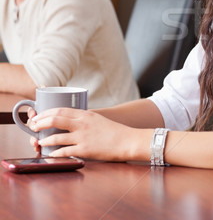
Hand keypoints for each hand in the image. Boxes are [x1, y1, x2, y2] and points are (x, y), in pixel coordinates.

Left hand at [29, 108, 150, 161]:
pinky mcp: (85, 150)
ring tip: (40, 142)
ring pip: (56, 137)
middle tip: (33, 128)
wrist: (128, 140)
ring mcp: (83, 137)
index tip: (38, 117)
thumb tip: (70, 123)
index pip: (60, 110)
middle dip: (40, 124)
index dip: (45, 113)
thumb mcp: (98, 120)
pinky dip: (54, 153)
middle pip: (54, 119)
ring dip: (44, 140)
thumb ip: (84, 120)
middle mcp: (82, 124)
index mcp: (86, 114)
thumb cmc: (115, 131)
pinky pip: (64, 152)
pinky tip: (51, 154)